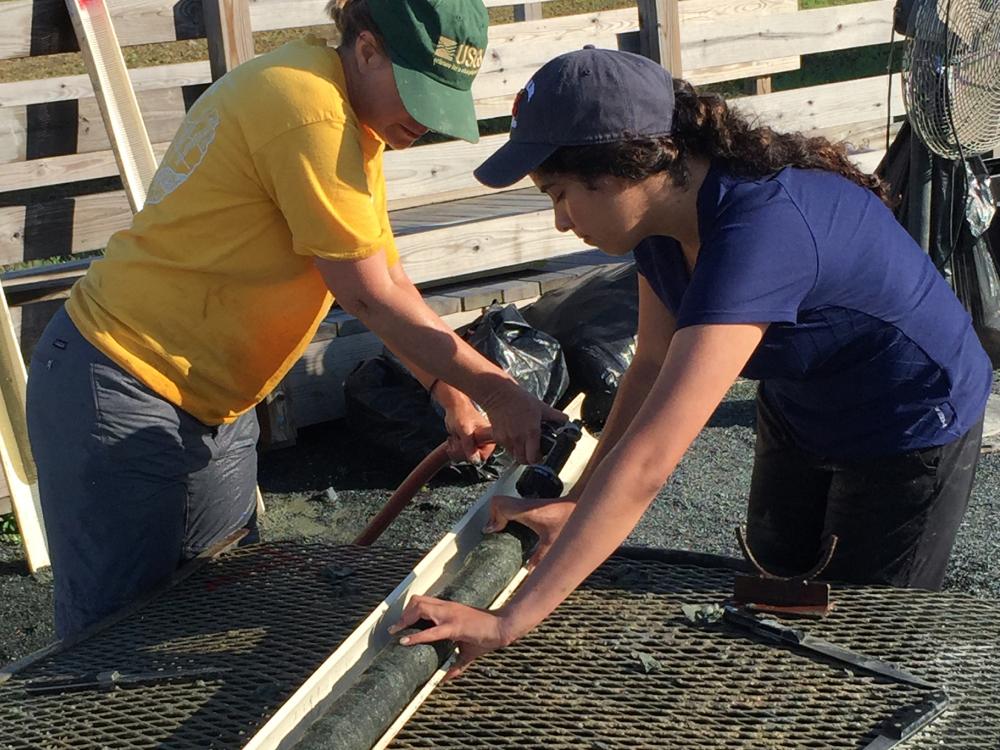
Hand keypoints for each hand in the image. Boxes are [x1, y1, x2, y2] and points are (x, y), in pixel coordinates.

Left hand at [389, 595, 509, 679]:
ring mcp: (450, 615)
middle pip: (417, 601)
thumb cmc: (486, 634)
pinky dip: (416, 636)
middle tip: (396, 629)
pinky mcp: (455, 626)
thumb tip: (446, 679)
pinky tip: (406, 641)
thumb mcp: (468, 650)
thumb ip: (456, 664)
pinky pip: (431, 631)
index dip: (410, 610)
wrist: (503, 626)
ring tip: (397, 632)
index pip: (424, 601)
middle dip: (404, 614)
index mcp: (449, 608)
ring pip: (420, 608)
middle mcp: (447, 608)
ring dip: (406, 620)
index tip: (401, 623)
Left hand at [438, 389, 495, 463]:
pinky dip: (454, 449)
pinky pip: (461, 454)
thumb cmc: (461, 414)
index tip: (464, 446)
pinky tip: (453, 440)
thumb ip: (469, 445)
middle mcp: (485, 442)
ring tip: (454, 438)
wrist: (454, 407)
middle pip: (473, 459)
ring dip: (456, 450)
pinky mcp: (468, 444)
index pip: (482, 456)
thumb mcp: (464, 430)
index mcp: (489, 438)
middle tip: (456, 440)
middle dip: (461, 451)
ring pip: (465, 458)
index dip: (471, 454)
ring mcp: (476, 444)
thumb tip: (475, 461)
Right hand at [477, 381, 565, 464]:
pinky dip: (510, 445)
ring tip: (523, 442)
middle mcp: (518, 438)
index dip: (538, 458)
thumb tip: (565, 420)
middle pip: (523, 461)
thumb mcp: (541, 407)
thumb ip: (555, 416)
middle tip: (532, 451)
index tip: (541, 454)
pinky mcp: (497, 437)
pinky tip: (513, 436)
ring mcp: (506, 439)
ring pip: (514, 455)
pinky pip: (505, 447)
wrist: (499, 394)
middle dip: (529, 459)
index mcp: (531, 432)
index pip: (534, 458)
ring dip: (519, 452)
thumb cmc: (519, 399)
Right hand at [485, 494, 575, 568]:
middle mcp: (525, 504)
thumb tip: (528, 573)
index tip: (492, 531)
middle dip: (492, 517)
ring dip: (500, 515)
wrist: (583, 505)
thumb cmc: (571, 519)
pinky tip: (514, 529)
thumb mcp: (554, 543)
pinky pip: (514, 507)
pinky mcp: (534, 505)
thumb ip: (540, 558)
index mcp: (526, 511)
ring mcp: (529, 503)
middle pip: (499, 502)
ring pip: (505, 503)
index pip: (500, 504)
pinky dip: (509, 515)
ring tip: (500, 531)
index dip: (492, 517)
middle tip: (493, 533)